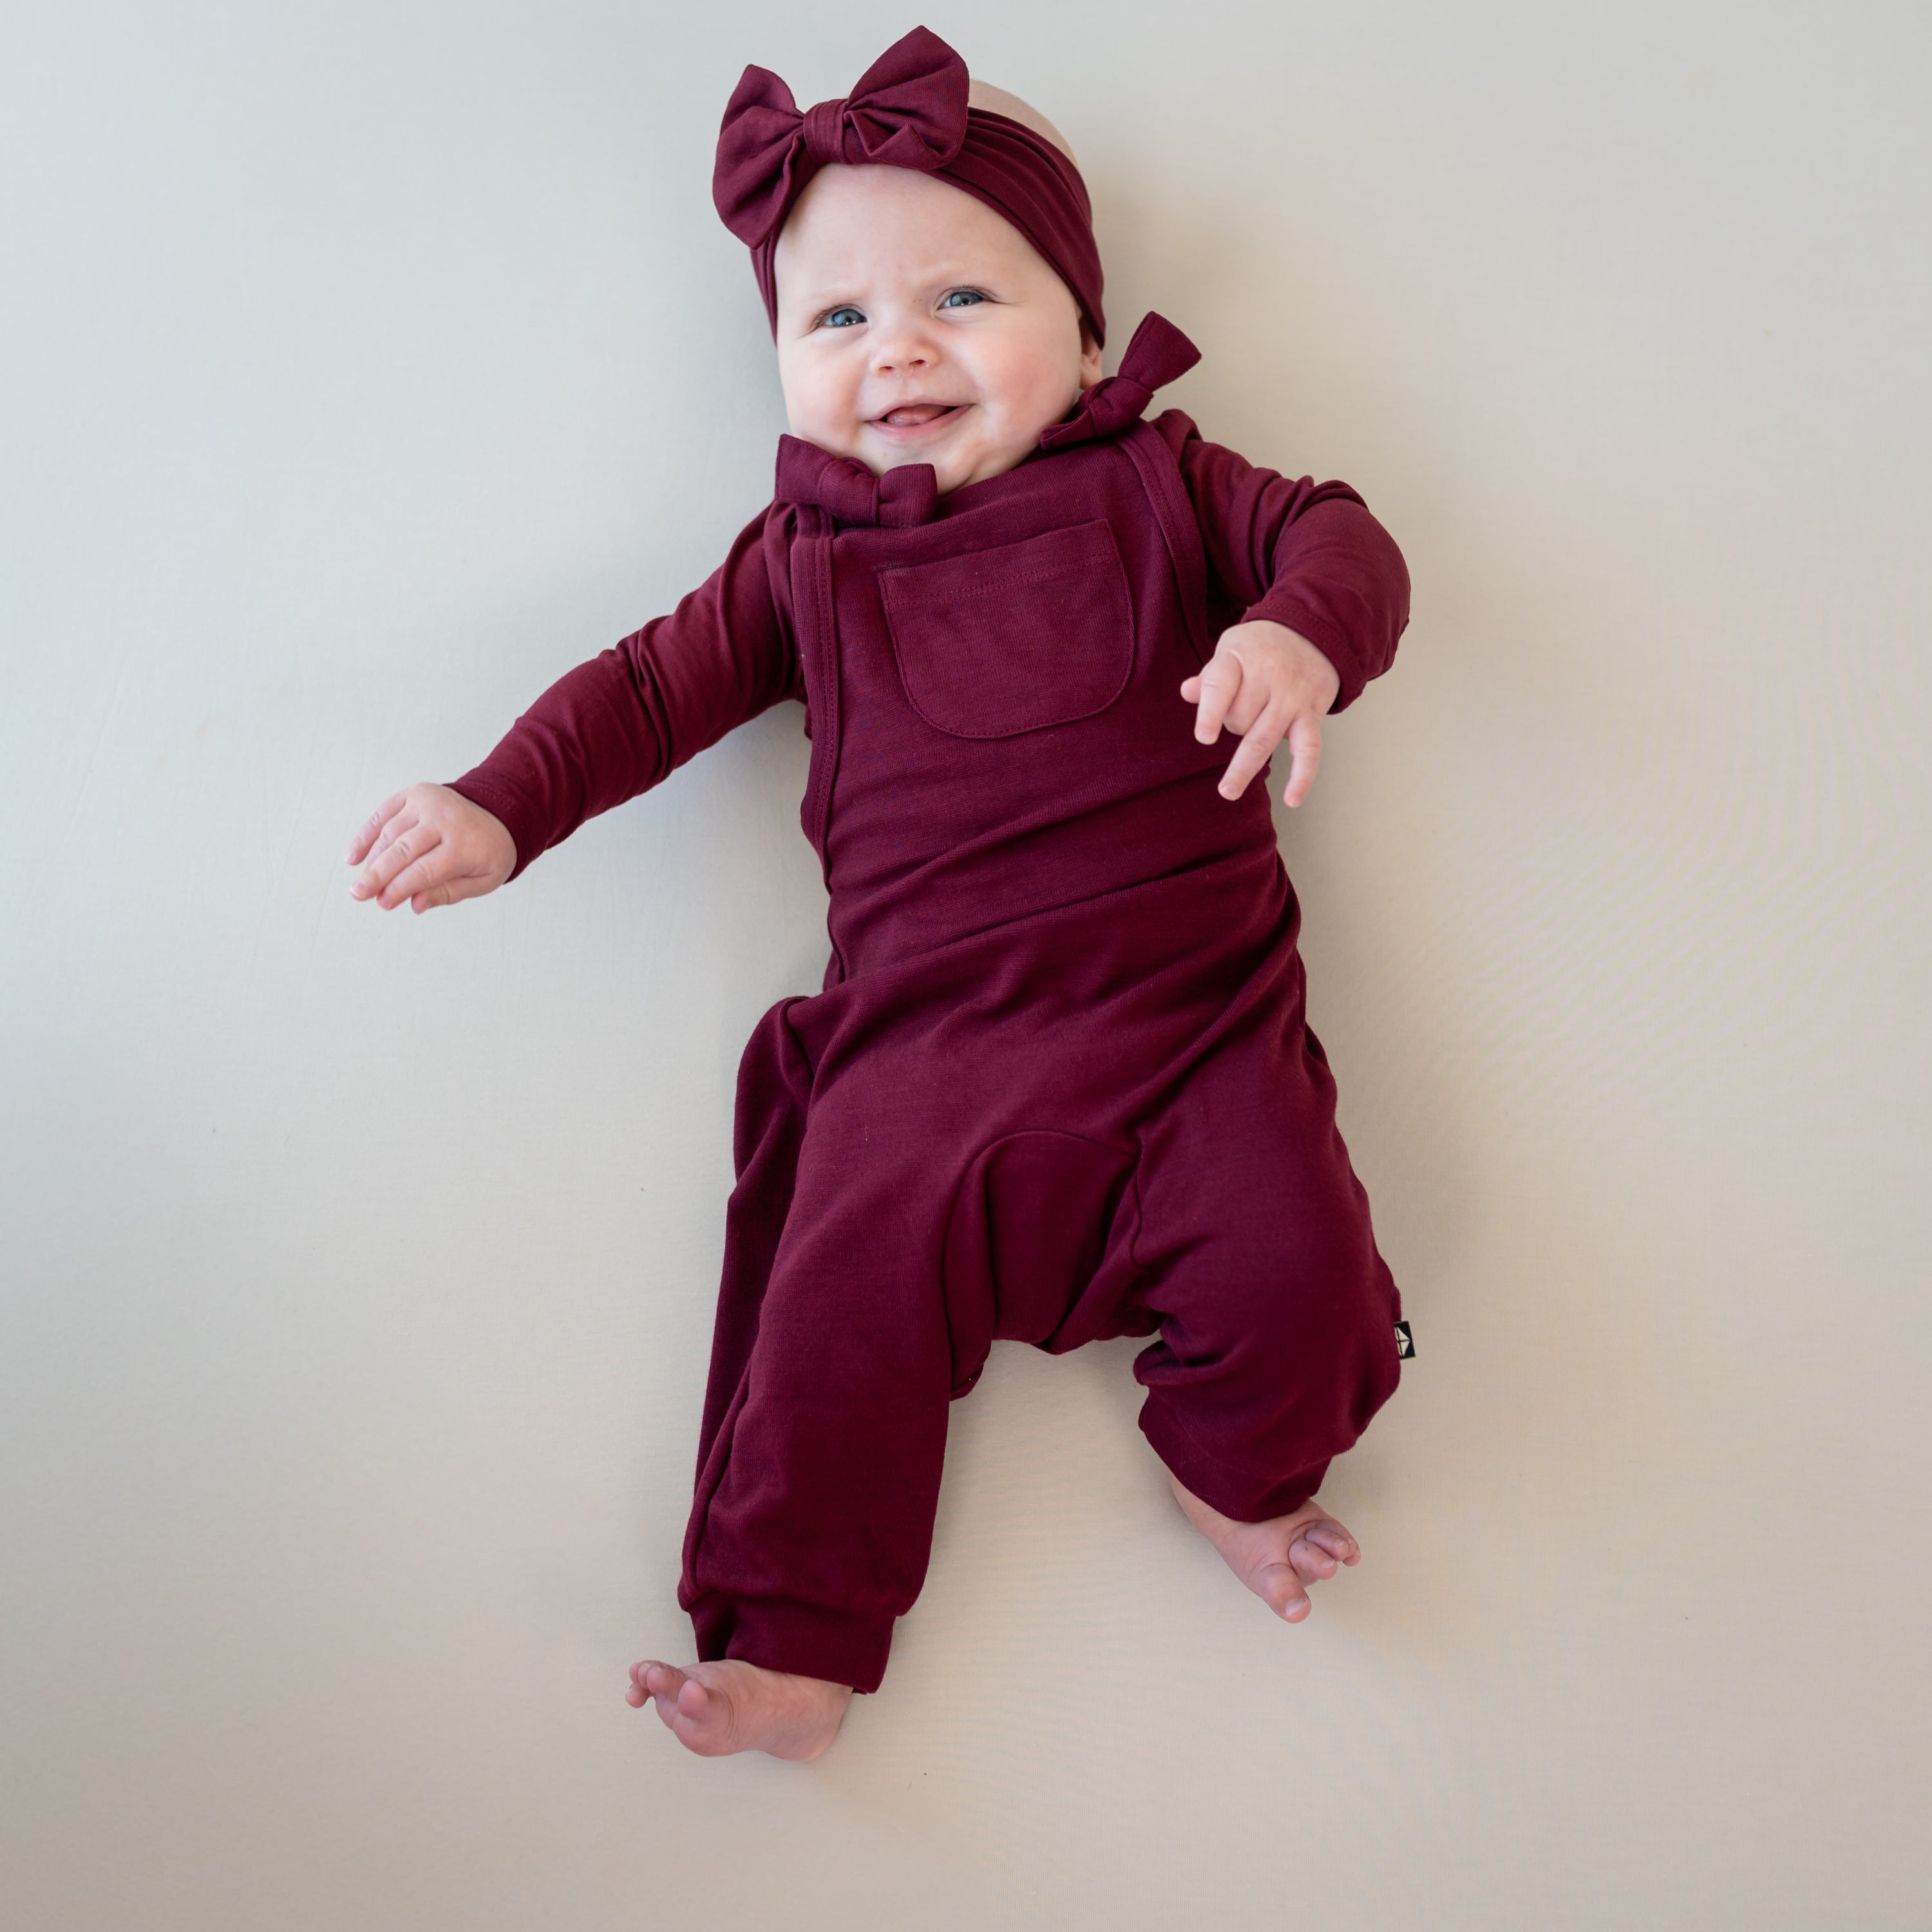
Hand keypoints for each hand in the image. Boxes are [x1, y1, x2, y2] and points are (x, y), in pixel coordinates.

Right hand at [347, 783, 515, 912]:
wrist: (499, 815)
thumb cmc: (487, 854)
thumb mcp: (481, 881)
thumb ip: (447, 893)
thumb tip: (414, 905)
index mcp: (464, 844)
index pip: (424, 869)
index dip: (400, 887)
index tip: (383, 903)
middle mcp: (444, 819)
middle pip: (402, 849)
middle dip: (377, 874)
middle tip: (358, 894)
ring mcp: (427, 802)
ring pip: (390, 832)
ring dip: (372, 859)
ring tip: (361, 884)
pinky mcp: (415, 793)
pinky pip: (384, 813)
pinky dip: (367, 834)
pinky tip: (354, 856)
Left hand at [1180, 620, 1341, 806]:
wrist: (1314, 632)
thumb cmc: (1261, 648)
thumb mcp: (1230, 650)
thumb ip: (1210, 677)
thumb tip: (1187, 692)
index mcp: (1240, 658)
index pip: (1221, 685)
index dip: (1211, 712)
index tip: (1205, 738)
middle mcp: (1270, 677)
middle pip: (1240, 718)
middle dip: (1230, 727)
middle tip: (1236, 716)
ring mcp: (1293, 698)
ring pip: (1265, 737)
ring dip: (1246, 768)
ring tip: (1228, 792)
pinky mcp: (1313, 715)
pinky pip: (1309, 750)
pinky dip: (1301, 777)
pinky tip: (1292, 800)